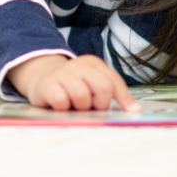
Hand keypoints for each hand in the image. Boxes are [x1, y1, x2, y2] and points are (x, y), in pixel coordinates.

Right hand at [7, 54, 139, 111]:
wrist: (41, 78)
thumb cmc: (73, 85)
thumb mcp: (94, 83)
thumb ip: (115, 93)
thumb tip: (136, 110)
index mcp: (93, 64)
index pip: (114, 82)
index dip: (123, 99)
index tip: (130, 111)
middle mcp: (79, 64)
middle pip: (103, 88)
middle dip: (99, 103)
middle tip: (90, 106)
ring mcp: (62, 73)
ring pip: (82, 97)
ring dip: (79, 107)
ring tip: (73, 104)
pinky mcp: (48, 85)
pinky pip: (62, 102)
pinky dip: (63, 108)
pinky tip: (59, 104)